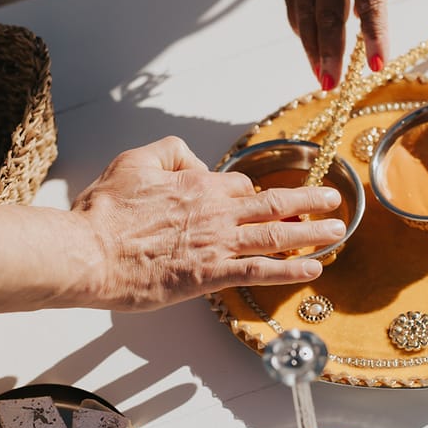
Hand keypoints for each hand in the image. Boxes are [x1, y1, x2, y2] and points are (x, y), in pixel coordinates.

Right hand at [70, 136, 344, 309]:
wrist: (90, 252)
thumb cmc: (106, 213)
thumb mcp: (133, 162)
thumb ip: (169, 152)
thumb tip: (195, 162)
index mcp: (197, 183)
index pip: (237, 185)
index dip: (250, 191)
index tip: (261, 198)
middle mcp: (215, 211)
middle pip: (272, 203)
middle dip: (308, 200)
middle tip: (333, 199)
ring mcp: (217, 244)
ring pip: (276, 233)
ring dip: (312, 231)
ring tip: (337, 230)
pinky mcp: (211, 275)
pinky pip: (261, 271)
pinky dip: (291, 268)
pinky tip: (315, 268)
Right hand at [286, 0, 406, 87]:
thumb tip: (367, 16)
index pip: (370, 2)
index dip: (374, 35)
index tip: (377, 65)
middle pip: (329, 15)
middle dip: (330, 53)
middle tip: (333, 85)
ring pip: (305, 14)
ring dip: (311, 49)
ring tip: (319, 77)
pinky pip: (294, 2)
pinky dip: (300, 26)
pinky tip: (308, 45)